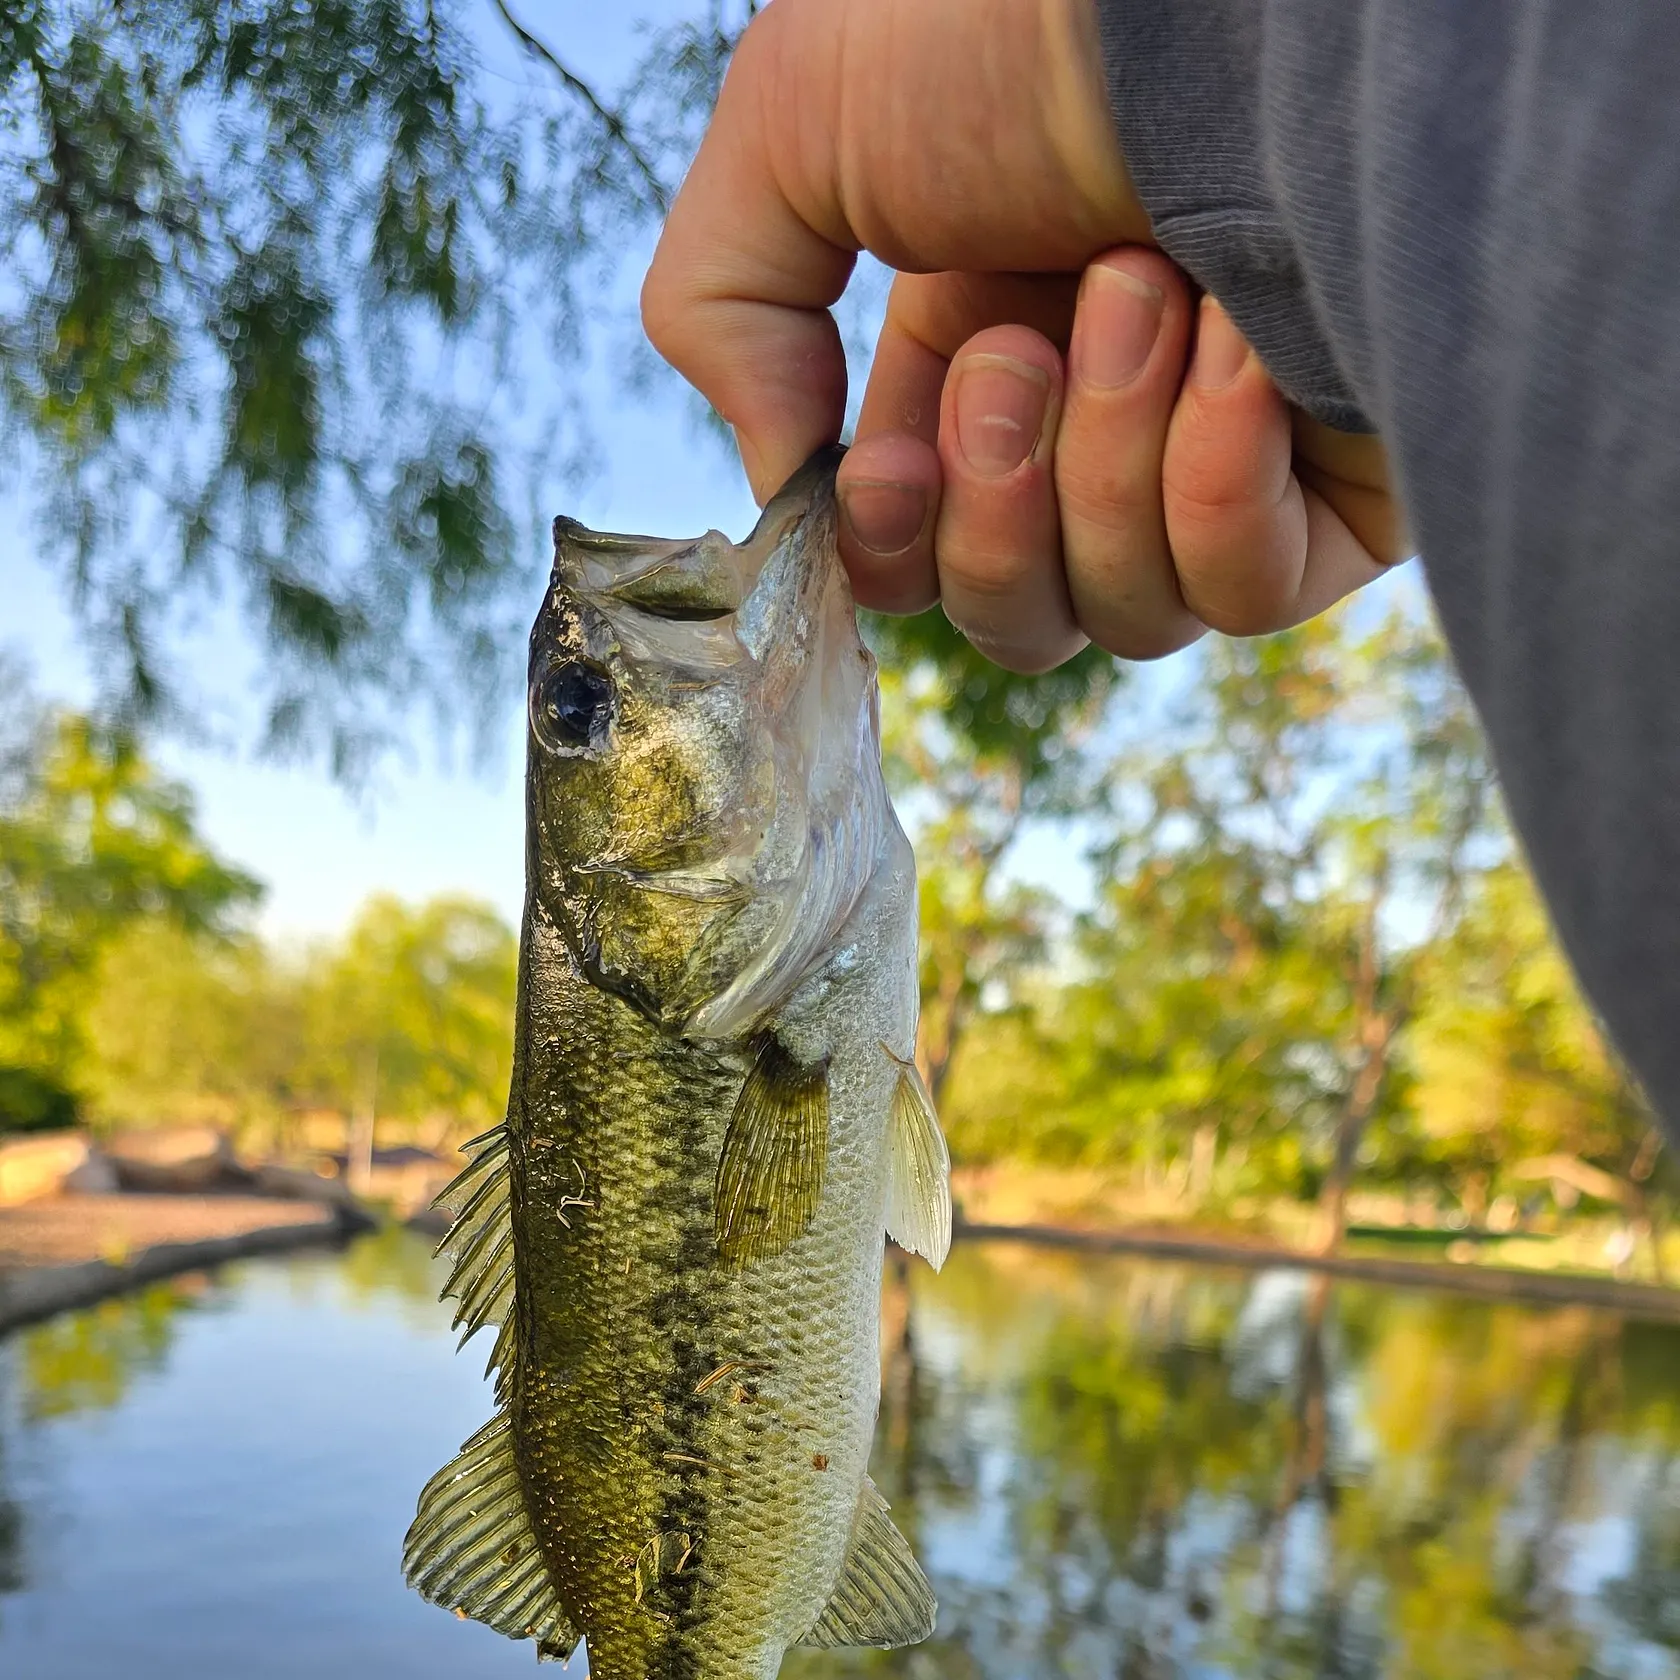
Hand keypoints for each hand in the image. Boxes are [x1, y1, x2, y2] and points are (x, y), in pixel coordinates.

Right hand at [642, 0, 1403, 670]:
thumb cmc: (1009, 28)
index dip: (888, 547)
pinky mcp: (1343, 491)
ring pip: (1126, 617)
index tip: (882, 468)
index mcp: (981, 352)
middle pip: (1019, 617)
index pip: (918, 554)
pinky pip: (1249, 596)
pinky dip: (1216, 486)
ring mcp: (1228, 465)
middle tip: (1017, 358)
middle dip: (993, 513)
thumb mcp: (791, 128)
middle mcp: (1104, 422)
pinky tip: (1238, 346)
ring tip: (1141, 291)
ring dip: (1102, 466)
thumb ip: (722, 311)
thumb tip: (784, 483)